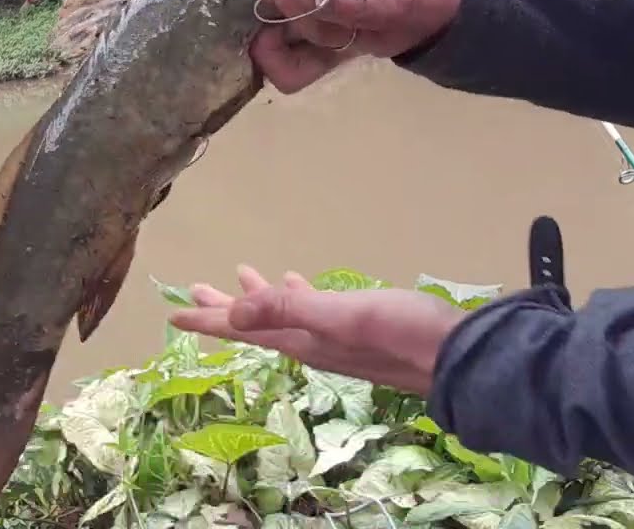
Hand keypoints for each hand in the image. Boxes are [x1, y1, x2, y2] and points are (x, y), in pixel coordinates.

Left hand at [168, 265, 464, 396]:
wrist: (460, 358)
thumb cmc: (400, 332)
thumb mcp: (340, 316)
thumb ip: (289, 311)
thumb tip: (235, 310)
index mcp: (300, 339)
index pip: (242, 329)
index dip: (208, 320)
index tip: (174, 315)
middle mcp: (311, 342)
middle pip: (256, 323)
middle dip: (224, 306)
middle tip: (194, 289)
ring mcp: (335, 338)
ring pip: (283, 316)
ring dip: (260, 297)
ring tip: (243, 275)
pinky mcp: (359, 329)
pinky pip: (312, 311)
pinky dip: (298, 297)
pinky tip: (302, 285)